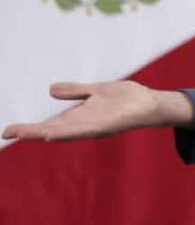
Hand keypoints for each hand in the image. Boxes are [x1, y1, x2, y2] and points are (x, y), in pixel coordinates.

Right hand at [1, 81, 194, 140]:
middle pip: (53, 129)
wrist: (151, 103)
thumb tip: (50, 90)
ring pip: (66, 131)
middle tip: (7, 133)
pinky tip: (54, 133)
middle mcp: (84, 123)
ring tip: (28, 134)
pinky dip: (69, 132)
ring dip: (47, 132)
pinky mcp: (106, 125)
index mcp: (80, 116)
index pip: (50, 122)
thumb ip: (75, 91)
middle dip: (31, 132)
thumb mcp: (95, 91)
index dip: (29, 127)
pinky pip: (85, 130)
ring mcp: (94, 125)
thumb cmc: (126, 97)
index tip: (8, 131)